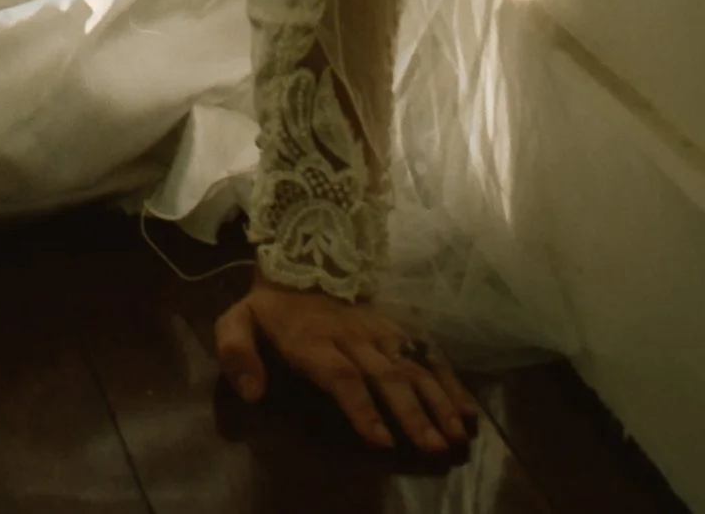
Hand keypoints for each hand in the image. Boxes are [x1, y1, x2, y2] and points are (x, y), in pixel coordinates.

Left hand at [213, 272, 478, 453]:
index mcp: (313, 340)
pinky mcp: (396, 328)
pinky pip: (426, 352)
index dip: (361, 407)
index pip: (340, 375)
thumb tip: (250, 393)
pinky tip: (468, 410)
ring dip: (437, 400)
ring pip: (412, 365)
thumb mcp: (237, 321)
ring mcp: (379, 330)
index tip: (381, 440)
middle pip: (385, 375)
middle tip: (434, 447)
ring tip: (456, 434)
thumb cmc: (271, 309)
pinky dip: (450, 380)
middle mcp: (353, 336)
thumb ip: (236, 353)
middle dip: (411, 412)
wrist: (300, 257)